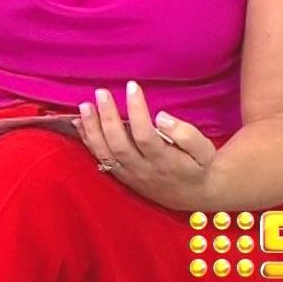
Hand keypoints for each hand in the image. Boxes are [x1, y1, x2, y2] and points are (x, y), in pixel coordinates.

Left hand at [77, 81, 217, 210]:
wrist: (194, 195)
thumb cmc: (199, 165)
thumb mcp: (204, 150)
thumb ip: (186, 134)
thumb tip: (161, 116)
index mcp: (164, 161)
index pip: (145, 135)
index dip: (137, 111)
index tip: (132, 86)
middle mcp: (143, 169)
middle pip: (119, 144)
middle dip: (107, 117)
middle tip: (101, 92)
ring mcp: (129, 174)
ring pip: (105, 153)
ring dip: (91, 129)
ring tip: (84, 105)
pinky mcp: (120, 175)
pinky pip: (100, 159)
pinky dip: (87, 141)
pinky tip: (78, 123)